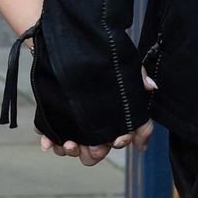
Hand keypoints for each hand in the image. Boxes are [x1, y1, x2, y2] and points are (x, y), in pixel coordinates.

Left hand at [35, 60, 157, 163]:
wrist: (68, 45)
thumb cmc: (100, 57)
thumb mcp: (120, 64)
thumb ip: (136, 76)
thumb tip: (150, 86)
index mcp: (114, 116)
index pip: (124, 135)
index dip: (123, 140)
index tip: (117, 140)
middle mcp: (96, 124)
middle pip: (99, 151)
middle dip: (95, 152)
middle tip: (90, 146)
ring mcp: (76, 125)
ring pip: (76, 150)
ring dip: (73, 151)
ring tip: (68, 143)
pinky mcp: (57, 120)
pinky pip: (53, 138)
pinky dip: (50, 143)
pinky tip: (47, 143)